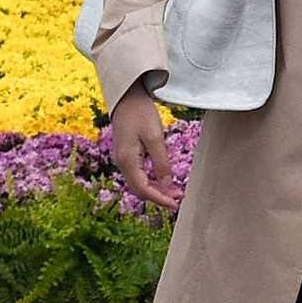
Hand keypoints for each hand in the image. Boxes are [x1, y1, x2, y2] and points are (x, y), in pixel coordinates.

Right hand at [105, 87, 181, 212]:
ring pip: (139, 183)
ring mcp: (124, 159)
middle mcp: (122, 163)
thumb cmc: (141, 114)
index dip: (160, 199)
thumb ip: (161, 162)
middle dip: (159, 197)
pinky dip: (152, 181)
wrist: (127, 98)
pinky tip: (165, 181)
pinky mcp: (128, 155)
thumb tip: (167, 183)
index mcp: (127, 160)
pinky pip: (139, 175)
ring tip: (175, 192)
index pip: (143, 189)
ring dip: (156, 190)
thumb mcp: (155, 137)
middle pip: (140, 189)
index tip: (176, 204)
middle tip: (179, 200)